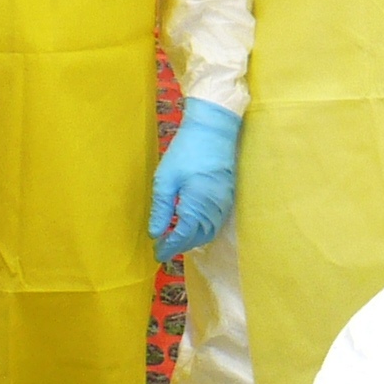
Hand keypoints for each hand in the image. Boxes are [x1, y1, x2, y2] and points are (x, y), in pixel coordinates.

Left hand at [147, 99, 241, 258]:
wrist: (214, 130)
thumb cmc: (186, 152)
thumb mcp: (166, 179)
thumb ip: (161, 209)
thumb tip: (156, 234)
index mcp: (196, 206)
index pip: (182, 236)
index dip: (169, 247)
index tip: (157, 254)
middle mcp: (214, 209)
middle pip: (197, 237)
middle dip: (180, 246)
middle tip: (163, 248)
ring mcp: (224, 204)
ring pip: (209, 232)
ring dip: (192, 239)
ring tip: (175, 239)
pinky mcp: (228, 197)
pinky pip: (216, 222)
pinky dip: (203, 229)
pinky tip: (191, 225)